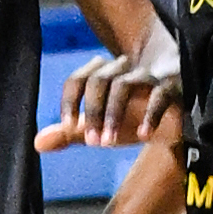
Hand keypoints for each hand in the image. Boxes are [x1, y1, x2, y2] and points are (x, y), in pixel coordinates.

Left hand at [37, 45, 183, 150]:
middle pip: (99, 80)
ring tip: (108, 143)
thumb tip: (37, 143)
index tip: (68, 125)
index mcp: (102, 74)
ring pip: (124, 85)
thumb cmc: (133, 117)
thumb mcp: (100, 126)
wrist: (175, 115)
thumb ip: (72, 132)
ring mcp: (148, 75)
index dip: (70, 101)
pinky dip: (150, 114)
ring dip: (113, 114)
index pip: (78, 79)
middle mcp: (123, 70)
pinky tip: (143, 136)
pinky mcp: (172, 85)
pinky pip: (159, 93)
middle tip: (91, 143)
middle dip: (92, 112)